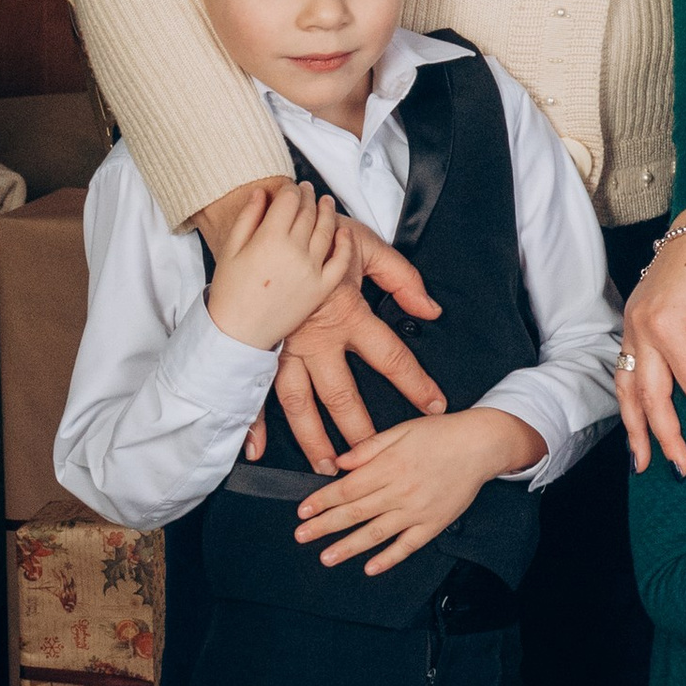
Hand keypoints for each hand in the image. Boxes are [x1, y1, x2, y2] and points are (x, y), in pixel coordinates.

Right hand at [195, 188, 447, 462]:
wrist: (267, 219)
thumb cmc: (319, 231)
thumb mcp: (368, 246)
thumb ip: (403, 280)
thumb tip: (431, 311)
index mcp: (346, 312)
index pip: (390, 356)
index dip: (415, 383)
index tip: (434, 406)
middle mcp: (313, 336)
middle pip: (340, 393)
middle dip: (360, 430)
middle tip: (374, 460)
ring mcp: (283, 344)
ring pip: (297, 401)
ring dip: (311, 437)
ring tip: (327, 465)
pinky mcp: (259, 345)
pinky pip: (254, 389)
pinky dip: (252, 421)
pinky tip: (255, 448)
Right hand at [203, 182, 354, 350]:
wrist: (239, 332)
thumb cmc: (230, 291)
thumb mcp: (230, 249)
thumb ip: (248, 217)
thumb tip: (261, 193)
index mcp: (269, 238)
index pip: (288, 200)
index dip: (291, 189)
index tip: (290, 187)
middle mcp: (294, 251)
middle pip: (308, 212)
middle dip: (308, 196)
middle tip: (307, 189)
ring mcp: (311, 270)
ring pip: (326, 230)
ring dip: (327, 211)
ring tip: (325, 202)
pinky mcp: (321, 288)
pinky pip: (340, 261)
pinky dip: (344, 244)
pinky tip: (343, 232)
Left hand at [289, 405, 543, 575]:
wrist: (481, 445)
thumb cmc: (442, 434)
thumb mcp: (402, 429)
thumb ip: (369, 446)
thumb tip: (340, 461)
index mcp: (390, 465)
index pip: (348, 488)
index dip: (322, 500)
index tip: (303, 511)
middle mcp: (400, 490)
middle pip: (355, 512)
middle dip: (325, 526)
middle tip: (302, 536)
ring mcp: (417, 510)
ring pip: (376, 533)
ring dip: (348, 547)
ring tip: (326, 557)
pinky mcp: (433, 523)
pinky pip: (408, 546)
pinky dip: (389, 558)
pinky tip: (370, 567)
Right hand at [620, 219, 685, 475]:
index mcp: (667, 323)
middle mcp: (640, 328)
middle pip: (650, 396)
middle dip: (665, 436)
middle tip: (681, 470)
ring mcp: (630, 325)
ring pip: (627, 387)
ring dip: (635, 426)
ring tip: (643, 461)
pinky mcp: (632, 322)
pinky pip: (625, 370)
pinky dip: (631, 399)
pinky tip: (638, 420)